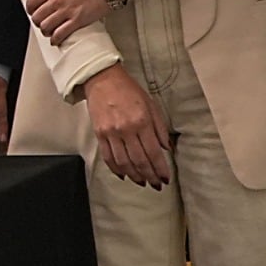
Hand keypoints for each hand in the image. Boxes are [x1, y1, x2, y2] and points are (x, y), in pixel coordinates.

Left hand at [24, 0, 111, 45]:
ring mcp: (67, 11)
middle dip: (38, 21)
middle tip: (42, 22)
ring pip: (46, 27)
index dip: (30, 9)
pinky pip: (60, 34)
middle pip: (37, 17)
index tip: (34, 11)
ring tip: (50, 30)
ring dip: (46, 31)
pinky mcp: (78, 20)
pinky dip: (56, 39)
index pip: (31, 2)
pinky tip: (57, 39)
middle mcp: (57, 0)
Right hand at [83, 66, 172, 188]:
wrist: (102, 79)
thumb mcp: (151, 104)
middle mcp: (126, 129)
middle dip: (150, 176)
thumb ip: (159, 128)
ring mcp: (111, 133)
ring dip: (135, 176)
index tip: (165, 178)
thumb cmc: (128, 90)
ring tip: (142, 182)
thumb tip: (165, 148)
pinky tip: (124, 175)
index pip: (153, 152)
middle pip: (139, 160)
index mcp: (142, 121)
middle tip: (156, 185)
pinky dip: (116, 169)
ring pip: (124, 162)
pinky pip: (108, 157)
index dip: (160, 168)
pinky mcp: (99, 134)